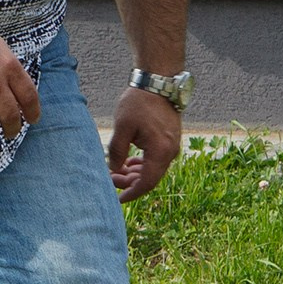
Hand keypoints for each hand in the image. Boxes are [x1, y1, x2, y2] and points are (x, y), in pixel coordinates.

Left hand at [106, 85, 181, 202]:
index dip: (131, 193)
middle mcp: (170, 152)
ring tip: (116, 170)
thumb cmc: (139, 103)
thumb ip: (117, 151)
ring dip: (135, 173)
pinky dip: (142, 164)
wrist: (158, 83)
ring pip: (153, 170)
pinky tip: (129, 162)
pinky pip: (156, 160)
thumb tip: (113, 170)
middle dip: (130, 183)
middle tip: (110, 179)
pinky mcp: (169, 141)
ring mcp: (172, 147)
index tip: (117, 200)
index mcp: (160, 151)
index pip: (147, 182)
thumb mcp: (122, 127)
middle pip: (150, 178)